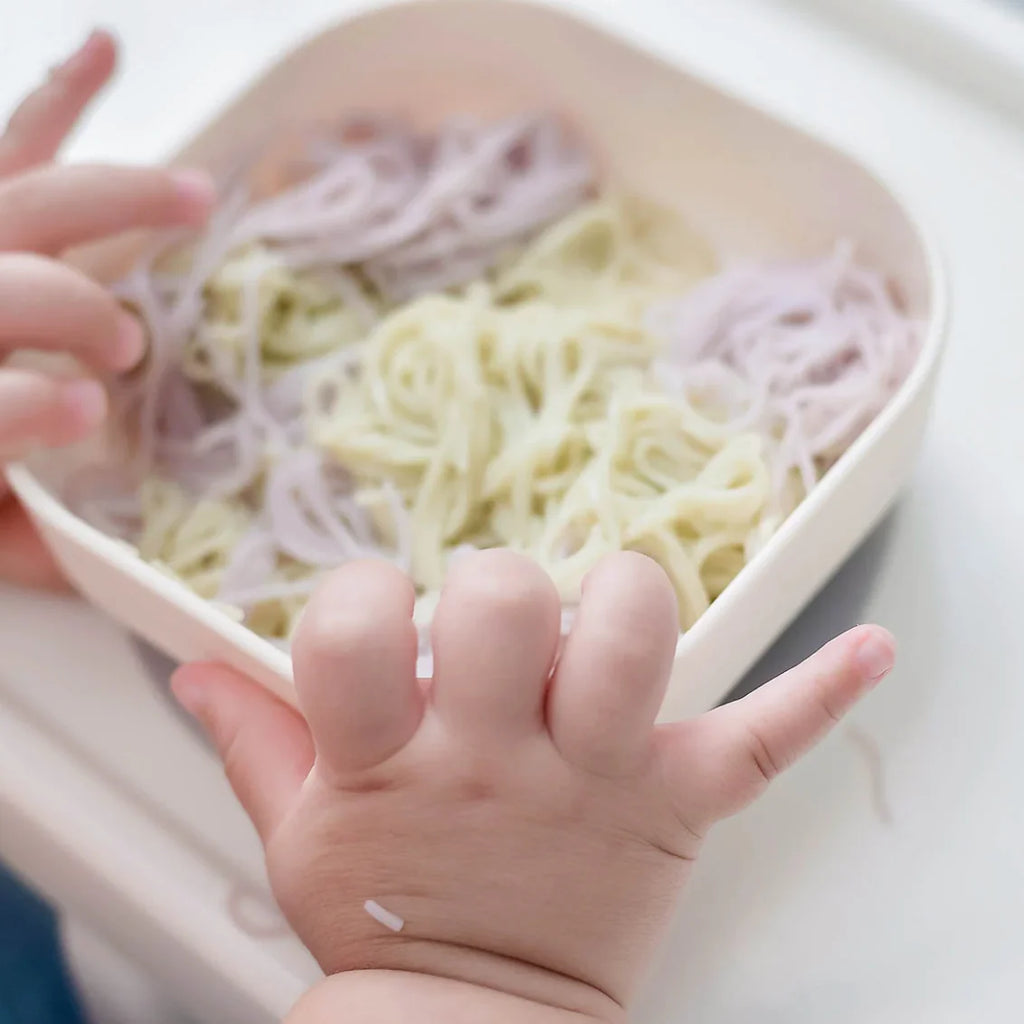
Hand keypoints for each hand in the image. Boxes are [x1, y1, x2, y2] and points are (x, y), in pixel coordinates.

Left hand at [0, 30, 213, 588]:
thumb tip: (99, 549)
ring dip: (119, 199)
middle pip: (19, 290)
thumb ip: (22, 544)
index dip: (29, 407)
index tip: (84, 412)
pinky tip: (102, 52)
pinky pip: (15, 143)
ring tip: (193, 195)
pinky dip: (60, 99)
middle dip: (79, 314)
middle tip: (124, 346)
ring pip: (35, 198)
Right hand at [172, 550, 894, 1021]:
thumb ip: (249, 738)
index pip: (355, 629)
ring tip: (598, 630)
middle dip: (494, 589)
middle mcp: (499, 760)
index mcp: (393, 764)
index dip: (359, 602)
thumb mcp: (292, 834)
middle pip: (507, 604)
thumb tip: (191, 667)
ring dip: (623, 605)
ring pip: (634, 641)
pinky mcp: (678, 801)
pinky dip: (822, 691)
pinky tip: (872, 649)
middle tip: (493, 626)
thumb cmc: (382, 925)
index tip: (377, 622)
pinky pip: (766, 739)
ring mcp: (599, 779)